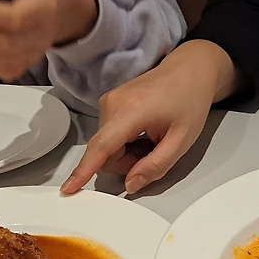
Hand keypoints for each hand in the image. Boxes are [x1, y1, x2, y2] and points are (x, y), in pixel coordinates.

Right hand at [63, 41, 239, 193]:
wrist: (190, 70)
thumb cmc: (190, 101)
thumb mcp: (182, 141)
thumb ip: (156, 166)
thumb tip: (131, 185)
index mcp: (131, 111)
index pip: (102, 147)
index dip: (84, 171)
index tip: (68, 188)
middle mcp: (112, 104)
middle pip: (105, 153)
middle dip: (128, 162)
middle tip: (155, 150)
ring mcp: (108, 101)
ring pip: (107, 146)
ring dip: (128, 152)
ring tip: (153, 138)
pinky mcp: (108, 103)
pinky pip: (109, 136)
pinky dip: (126, 142)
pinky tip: (145, 131)